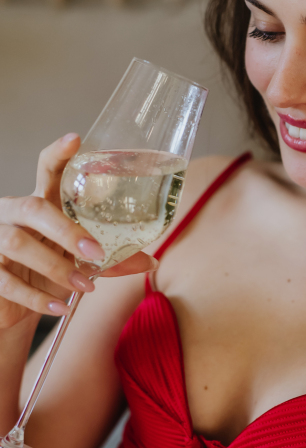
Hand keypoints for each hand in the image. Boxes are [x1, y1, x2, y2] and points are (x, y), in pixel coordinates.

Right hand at [0, 134, 156, 329]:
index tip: (75, 139)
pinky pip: (5, 281)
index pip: (46, 170)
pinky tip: (59, 308)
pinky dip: (36, 298)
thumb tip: (150, 260)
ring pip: (17, 244)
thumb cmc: (48, 269)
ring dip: (57, 268)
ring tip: (86, 287)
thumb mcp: (78, 261)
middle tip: (96, 253)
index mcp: (40, 202)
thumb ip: (111, 260)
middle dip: (65, 230)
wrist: (13, 303)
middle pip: (32, 208)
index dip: (58, 154)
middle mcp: (12, 213)